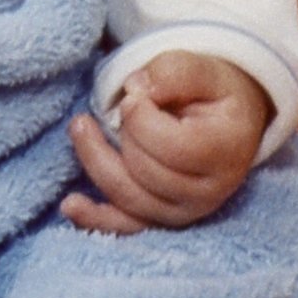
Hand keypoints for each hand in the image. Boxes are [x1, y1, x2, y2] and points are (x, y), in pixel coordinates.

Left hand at [61, 52, 270, 236]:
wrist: (228, 124)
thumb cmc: (212, 94)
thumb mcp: (204, 69)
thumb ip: (174, 73)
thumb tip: (135, 89)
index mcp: (224, 152)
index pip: (170, 146)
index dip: (140, 115)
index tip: (135, 92)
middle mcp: (208, 192)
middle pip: (144, 171)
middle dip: (124, 133)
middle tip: (123, 106)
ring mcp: (184, 212)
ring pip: (127, 196)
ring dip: (95, 159)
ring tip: (80, 125)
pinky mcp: (162, 221)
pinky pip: (125, 227)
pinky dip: (94, 218)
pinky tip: (70, 205)